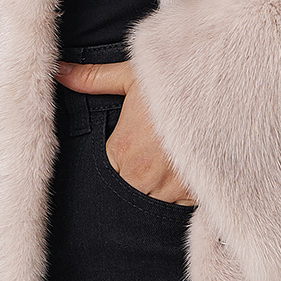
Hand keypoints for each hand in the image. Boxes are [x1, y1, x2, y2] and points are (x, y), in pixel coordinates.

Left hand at [53, 60, 196, 206]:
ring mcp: (170, 188)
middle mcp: (142, 175)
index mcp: (123, 149)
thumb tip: (59, 71)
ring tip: (169, 168)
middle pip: (130, 192)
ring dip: (160, 191)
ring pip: (154, 204)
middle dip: (139, 179)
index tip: (137, 146)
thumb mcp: (131, 75)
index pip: (110, 170)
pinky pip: (181, 209)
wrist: (222, 87)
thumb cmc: (175, 80)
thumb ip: (93, 79)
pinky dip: (183, 198)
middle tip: (154, 157)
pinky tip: (186, 178)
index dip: (122, 160)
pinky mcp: (197, 193)